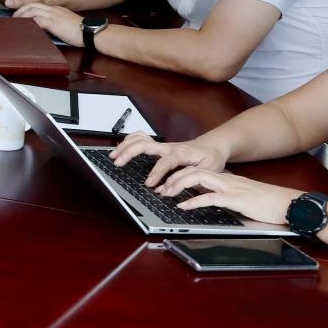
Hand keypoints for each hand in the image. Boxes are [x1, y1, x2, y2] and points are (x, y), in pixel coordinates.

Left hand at [13, 2, 82, 44]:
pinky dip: (28, 22)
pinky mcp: (54, 22)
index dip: (26, 9)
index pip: (37, 5)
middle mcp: (53, 10)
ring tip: (15, 22)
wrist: (91, 32)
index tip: (19, 16)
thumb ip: (54, 26)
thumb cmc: (80, 32)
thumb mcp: (65, 26)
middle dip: (19, 10)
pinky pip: (37, 19)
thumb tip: (44, 32)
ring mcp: (54, 15)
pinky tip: (24, 27)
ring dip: (21, 16)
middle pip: (31, 5)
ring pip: (31, 10)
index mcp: (56, 10)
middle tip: (13, 18)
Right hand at [108, 133, 229, 187]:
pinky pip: (141, 138)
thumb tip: (168, 189)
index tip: (150, 185)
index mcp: (182, 153)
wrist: (213, 146)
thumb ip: (188, 179)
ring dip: (125, 145)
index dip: (157, 173)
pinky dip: (129, 141)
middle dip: (129, 152)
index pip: (166, 162)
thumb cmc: (211, 159)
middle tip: (118, 163)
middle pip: (145, 143)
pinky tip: (122, 148)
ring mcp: (162, 144)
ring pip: (140, 139)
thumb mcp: (207, 171)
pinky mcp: (159, 145)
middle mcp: (169, 146)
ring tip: (114, 156)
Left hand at [170, 169, 301, 226]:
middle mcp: (227, 180)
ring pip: (199, 179)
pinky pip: (211, 198)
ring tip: (166, 194)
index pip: (198, 171)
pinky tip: (184, 206)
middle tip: (160, 188)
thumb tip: (210, 201)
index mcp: (227, 180)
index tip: (166, 184)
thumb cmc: (268, 203)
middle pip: (194, 171)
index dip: (180, 176)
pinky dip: (194, 201)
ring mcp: (231, 189)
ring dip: (179, 185)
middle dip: (173, 178)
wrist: (289, 204)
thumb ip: (226, 196)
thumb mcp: (242, 198)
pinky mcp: (237, 200)